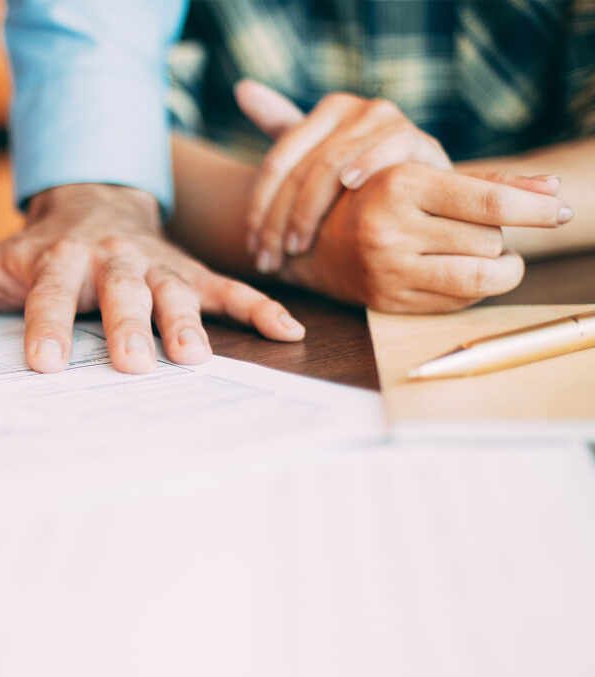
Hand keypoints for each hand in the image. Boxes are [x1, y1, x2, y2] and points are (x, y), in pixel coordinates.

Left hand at [0, 183, 303, 373]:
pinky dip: (258, 307)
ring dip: (188, 321)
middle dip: (128, 325)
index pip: (50, 294)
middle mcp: (110, 260)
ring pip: (175, 290)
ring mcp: (154, 265)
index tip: (44, 364)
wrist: (93, 202)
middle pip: (120, 291)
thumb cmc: (37, 248)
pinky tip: (287, 331)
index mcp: (58, 259)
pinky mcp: (188, 270)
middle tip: (134, 364)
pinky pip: (227, 286)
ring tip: (196, 359)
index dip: (47, 325)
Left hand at [235, 81, 451, 272]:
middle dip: (278, 220)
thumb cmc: (366, 181)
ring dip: (308, 213)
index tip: (250, 247)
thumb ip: (284, 126)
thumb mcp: (321, 156)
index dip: (258, 207)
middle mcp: (357, 109)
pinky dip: (366, 165)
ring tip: (295, 248)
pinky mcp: (420, 140)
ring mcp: (389, 122)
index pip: (278, 161)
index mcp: (329, 111)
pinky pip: (387, 149)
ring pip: (332, 166)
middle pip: (301, 169)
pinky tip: (348, 188)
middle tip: (268, 259)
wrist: (430, 193)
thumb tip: (242, 89)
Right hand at [279, 162, 572, 310]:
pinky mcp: (388, 301)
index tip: (560, 211)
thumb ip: (490, 182)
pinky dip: (471, 289)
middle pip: (489, 242)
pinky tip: (456, 272)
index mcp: (399, 185)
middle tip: (480, 228)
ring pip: (479, 277)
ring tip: (491, 256)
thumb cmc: (382, 198)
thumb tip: (551, 189)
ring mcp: (387, 270)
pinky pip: (457, 302)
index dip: (534, 210)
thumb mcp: (426, 176)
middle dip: (497, 236)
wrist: (315, 240)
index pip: (488, 204)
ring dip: (496, 268)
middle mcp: (390, 229)